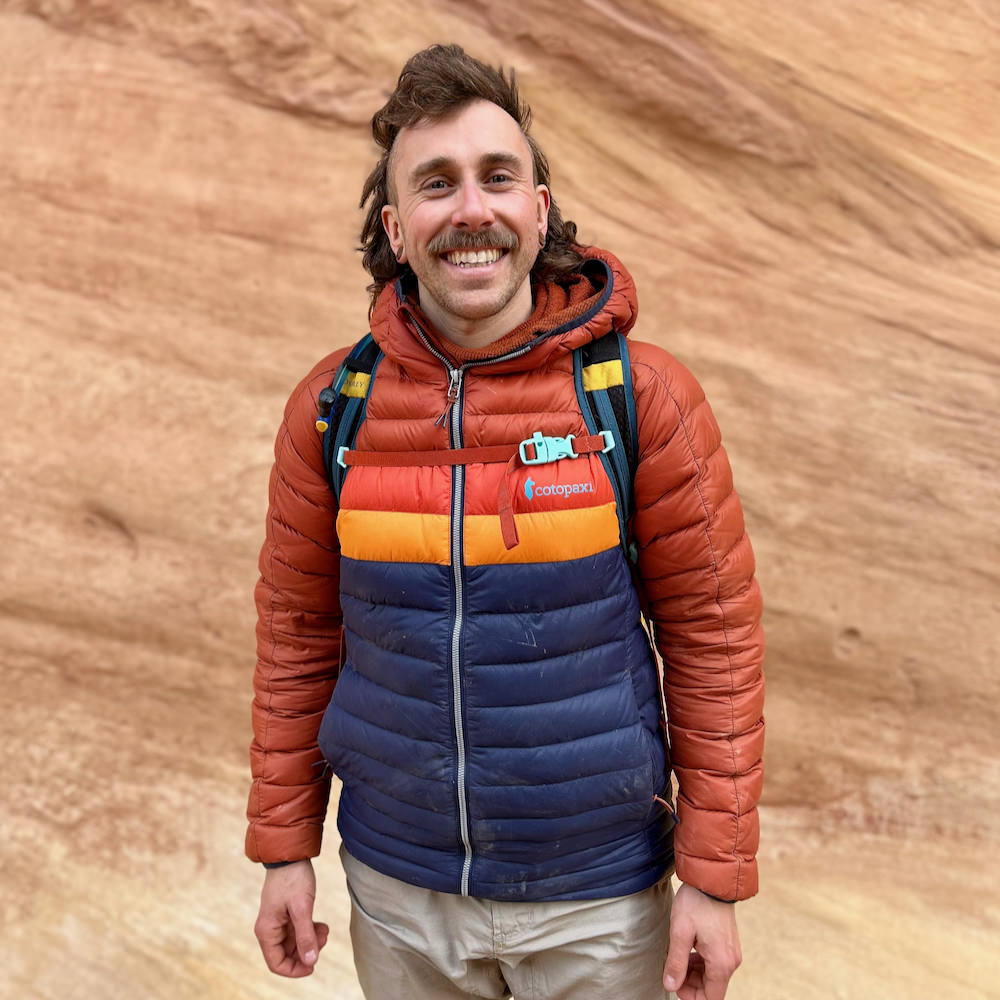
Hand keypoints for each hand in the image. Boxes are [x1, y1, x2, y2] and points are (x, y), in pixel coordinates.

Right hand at [254, 859, 329, 977]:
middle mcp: (269, 929)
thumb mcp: (302, 908)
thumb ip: (305, 935)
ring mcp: (278, 921)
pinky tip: (322, 925)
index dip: (295, 969)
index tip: (313, 965)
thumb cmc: (293, 878)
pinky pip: (298, 931)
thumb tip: (310, 961)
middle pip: (286, 954)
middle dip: (306, 952)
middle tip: (323, 940)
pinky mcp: (286, 913)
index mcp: (267, 931)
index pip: (276, 964)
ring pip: (294, 943)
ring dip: (310, 940)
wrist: (290, 854)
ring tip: (324, 930)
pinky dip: (310, 931)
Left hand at [662, 883, 741, 998]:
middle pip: (711, 988)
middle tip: (671, 969)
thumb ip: (676, 962)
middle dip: (690, 984)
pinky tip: (687, 949)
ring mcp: (731, 951)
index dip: (691, 996)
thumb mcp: (680, 933)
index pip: (710, 998)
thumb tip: (670, 986)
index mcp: (721, 963)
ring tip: (676, 956)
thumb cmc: (696, 903)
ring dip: (694, 972)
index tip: (675, 984)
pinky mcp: (728, 943)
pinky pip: (715, 962)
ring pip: (712, 975)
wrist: (712, 879)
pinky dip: (700, 962)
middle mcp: (731, 961)